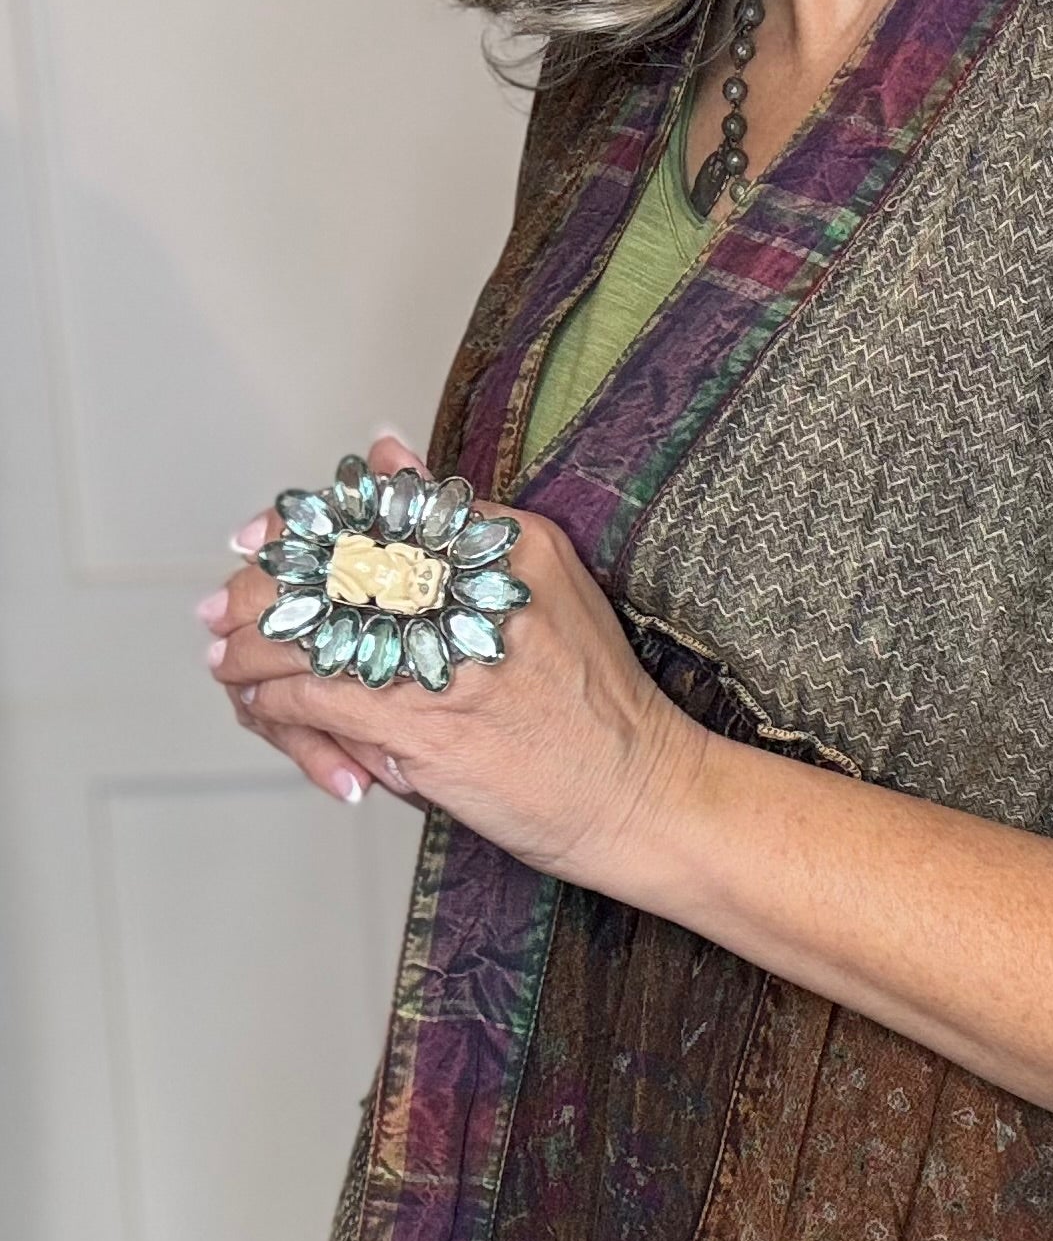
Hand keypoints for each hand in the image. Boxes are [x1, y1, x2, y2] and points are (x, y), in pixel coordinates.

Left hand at [200, 433, 699, 887]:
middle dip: (263, 587)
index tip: (258, 538)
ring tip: (230, 657)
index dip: (302, 524)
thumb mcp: (547, 585)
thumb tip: (387, 448)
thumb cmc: (596, 703)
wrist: (641, 792)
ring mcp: (451, 656)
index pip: (378, 509)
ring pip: (315, 631)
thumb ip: (466, 523)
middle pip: (334, 565)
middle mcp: (478, 589)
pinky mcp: (427, 723)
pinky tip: (261, 700)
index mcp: (512, 544)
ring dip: (255, 646)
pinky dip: (277, 696)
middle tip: (223, 607)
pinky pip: (320, 695)